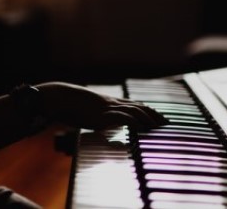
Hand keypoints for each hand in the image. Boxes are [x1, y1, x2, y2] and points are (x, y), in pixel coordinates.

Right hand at [35, 82, 167, 130]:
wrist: (60, 97)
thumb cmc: (69, 104)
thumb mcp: (84, 109)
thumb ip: (93, 114)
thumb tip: (95, 121)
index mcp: (108, 101)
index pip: (133, 103)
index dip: (147, 109)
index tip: (158, 116)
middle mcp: (111, 103)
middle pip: (139, 106)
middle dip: (153, 114)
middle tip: (166, 123)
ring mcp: (108, 108)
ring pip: (134, 111)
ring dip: (148, 119)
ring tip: (158, 127)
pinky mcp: (103, 114)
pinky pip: (123, 117)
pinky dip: (134, 122)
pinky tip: (142, 129)